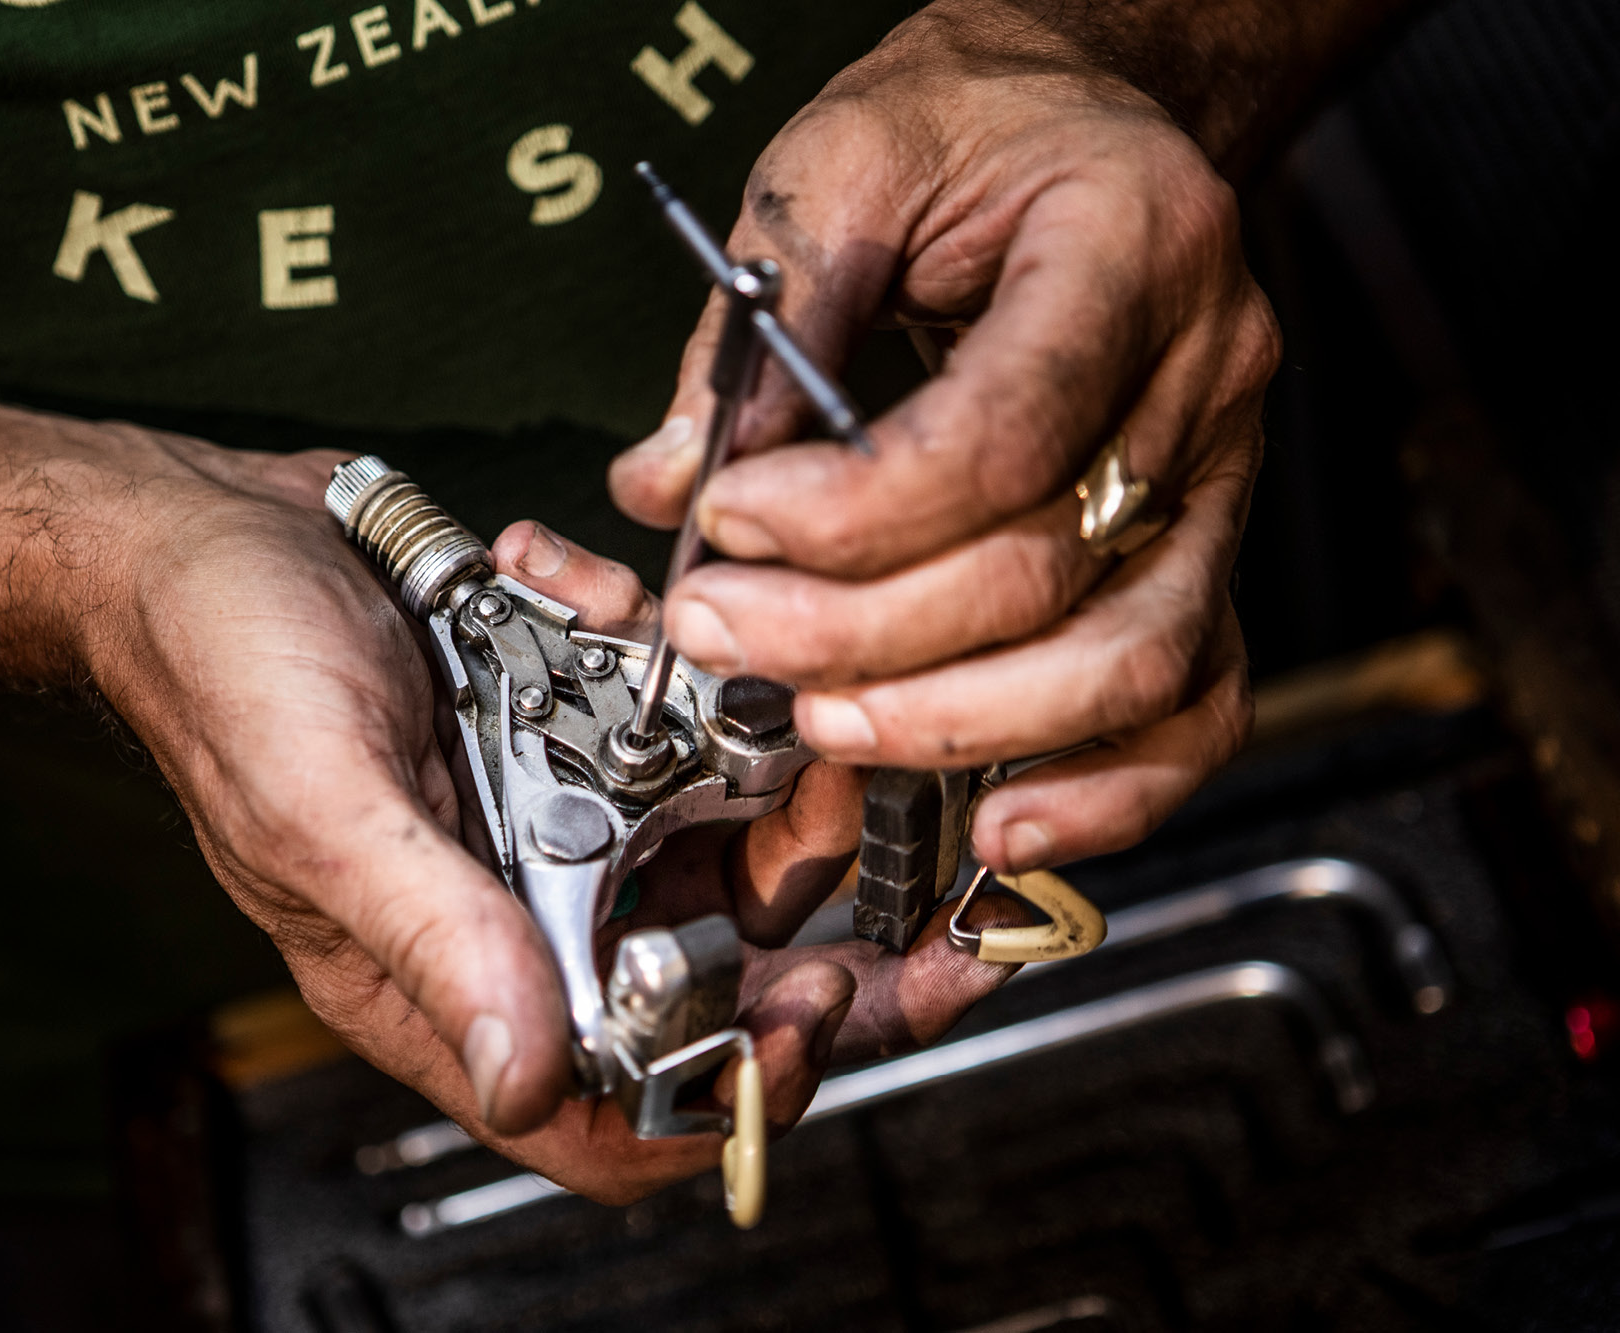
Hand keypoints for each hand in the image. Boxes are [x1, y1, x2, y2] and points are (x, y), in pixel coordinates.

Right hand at [91, 450, 1013, 1203]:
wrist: (199, 530)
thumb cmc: (222, 671)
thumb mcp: (324, 812)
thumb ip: (437, 942)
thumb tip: (525, 1081)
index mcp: (452, 979)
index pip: (618, 1107)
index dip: (737, 1088)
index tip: (824, 1002)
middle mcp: (517, 913)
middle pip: (711, 967)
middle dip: (796, 887)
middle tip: (842, 801)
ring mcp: (550, 818)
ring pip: (716, 830)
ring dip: (745, 745)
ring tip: (731, 669)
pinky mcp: (565, 725)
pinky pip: (665, 714)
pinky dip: (654, 648)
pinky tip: (579, 589)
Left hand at [610, 1, 1276, 873]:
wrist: (1085, 117)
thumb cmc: (972, 127)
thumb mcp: (842, 163)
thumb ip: (757, 330)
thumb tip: (666, 484)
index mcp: (1130, 248)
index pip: (1001, 435)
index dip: (850, 514)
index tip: (726, 521)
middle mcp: (1204, 375)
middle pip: (1049, 569)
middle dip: (862, 634)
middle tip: (725, 633)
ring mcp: (1220, 478)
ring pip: (1134, 659)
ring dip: (963, 725)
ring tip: (825, 723)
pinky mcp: (1200, 549)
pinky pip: (1195, 699)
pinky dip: (1109, 787)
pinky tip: (1001, 820)